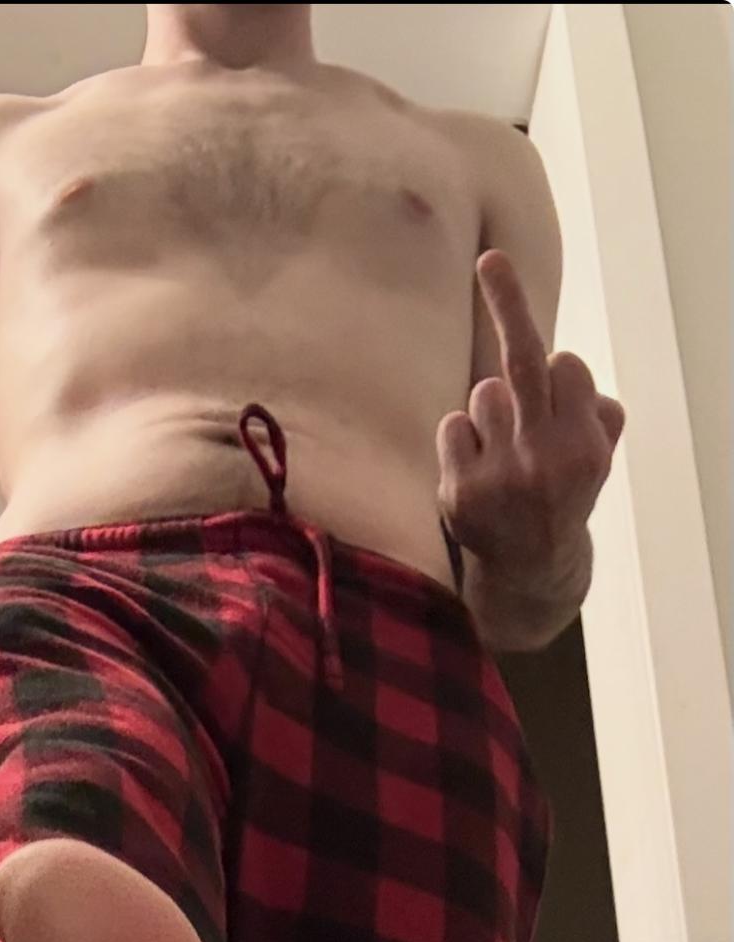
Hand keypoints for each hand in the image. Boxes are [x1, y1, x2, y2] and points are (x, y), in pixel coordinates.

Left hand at [436, 250, 625, 579]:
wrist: (531, 573)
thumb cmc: (563, 496)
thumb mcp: (596, 460)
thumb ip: (597, 415)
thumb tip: (570, 372)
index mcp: (585, 446)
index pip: (565, 365)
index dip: (558, 371)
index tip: (553, 364)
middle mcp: (546, 459)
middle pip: (525, 361)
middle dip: (509, 303)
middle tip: (490, 259)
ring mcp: (501, 476)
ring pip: (485, 393)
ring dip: (491, 410)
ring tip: (503, 453)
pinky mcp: (461, 491)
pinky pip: (453, 424)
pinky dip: (462, 439)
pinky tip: (476, 471)